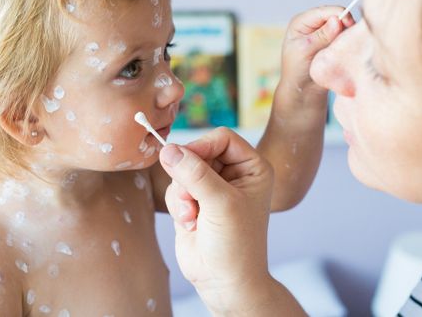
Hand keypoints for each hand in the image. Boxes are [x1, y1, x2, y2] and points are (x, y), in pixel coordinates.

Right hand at [159, 128, 276, 313]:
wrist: (225, 282)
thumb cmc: (236, 244)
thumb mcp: (220, 204)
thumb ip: (195, 173)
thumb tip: (168, 149)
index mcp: (253, 168)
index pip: (222, 138)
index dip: (202, 146)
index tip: (185, 161)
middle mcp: (233, 174)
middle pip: (198, 152)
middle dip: (189, 177)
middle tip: (192, 199)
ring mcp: (212, 188)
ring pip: (182, 171)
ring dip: (182, 194)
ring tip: (194, 216)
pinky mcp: (194, 202)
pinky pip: (175, 189)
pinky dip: (177, 205)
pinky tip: (190, 224)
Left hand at [281, 6, 355, 94]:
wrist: (303, 90)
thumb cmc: (297, 71)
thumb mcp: (305, 51)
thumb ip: (321, 36)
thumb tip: (337, 20)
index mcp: (301, 22)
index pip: (324, 11)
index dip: (339, 14)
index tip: (350, 24)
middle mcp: (313, 24)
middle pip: (336, 15)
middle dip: (344, 24)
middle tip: (349, 38)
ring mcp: (324, 33)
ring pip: (343, 26)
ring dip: (347, 33)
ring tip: (346, 46)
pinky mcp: (333, 42)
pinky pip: (345, 36)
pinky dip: (348, 41)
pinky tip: (347, 49)